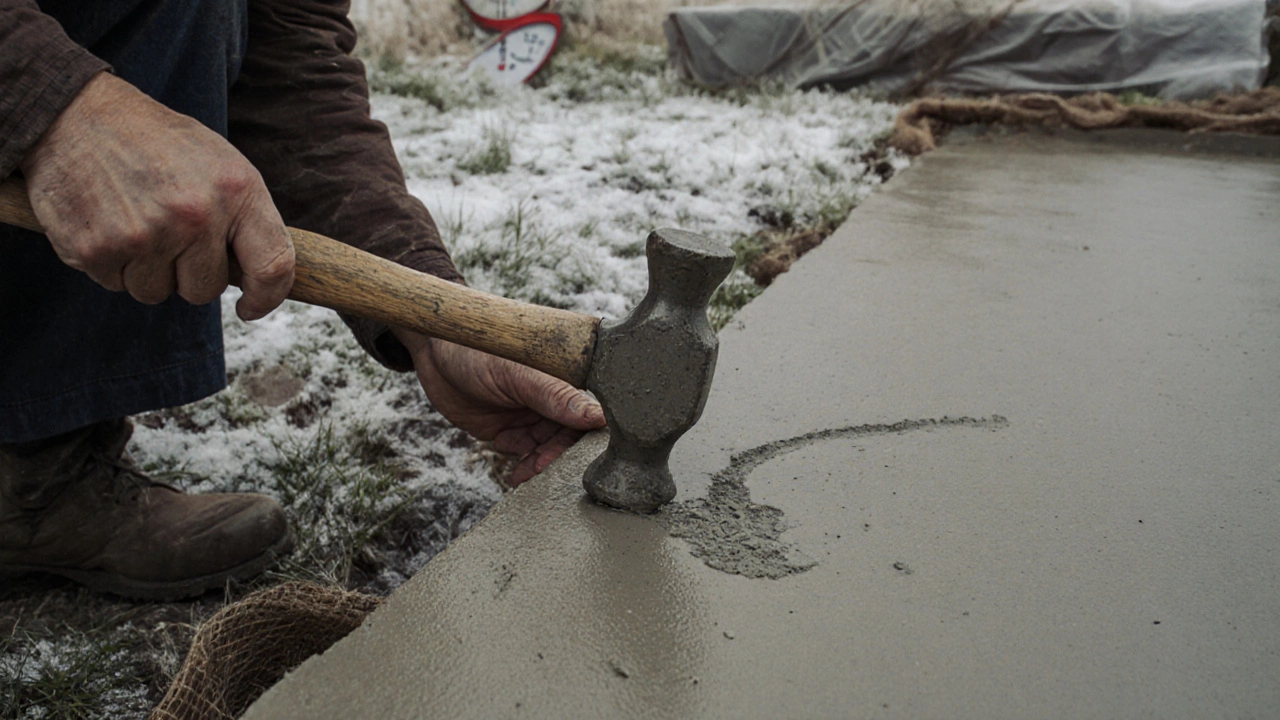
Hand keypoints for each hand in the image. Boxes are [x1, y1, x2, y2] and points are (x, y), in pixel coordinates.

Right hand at [19, 72, 293, 319]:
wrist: (76, 114)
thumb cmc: (157, 143)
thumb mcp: (219, 162)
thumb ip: (245, 217)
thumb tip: (262, 277)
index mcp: (236, 189)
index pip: (272, 266)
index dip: (266, 297)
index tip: (251, 307)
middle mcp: (195, 215)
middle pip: (205, 290)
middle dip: (188, 273)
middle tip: (169, 232)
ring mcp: (144, 235)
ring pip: (156, 292)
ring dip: (147, 270)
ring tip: (135, 221)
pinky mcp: (96, 249)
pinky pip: (114, 284)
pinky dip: (111, 263)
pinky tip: (107, 221)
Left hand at [395, 330, 605, 485]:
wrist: (432, 352)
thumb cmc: (477, 348)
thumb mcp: (518, 374)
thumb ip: (556, 396)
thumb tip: (599, 417)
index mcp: (565, 375)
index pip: (589, 410)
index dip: (589, 435)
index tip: (584, 459)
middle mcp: (553, 396)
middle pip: (570, 435)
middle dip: (559, 455)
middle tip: (544, 469)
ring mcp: (532, 414)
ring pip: (549, 448)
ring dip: (541, 465)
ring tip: (526, 476)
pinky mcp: (511, 429)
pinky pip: (527, 454)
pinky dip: (525, 467)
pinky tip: (516, 474)